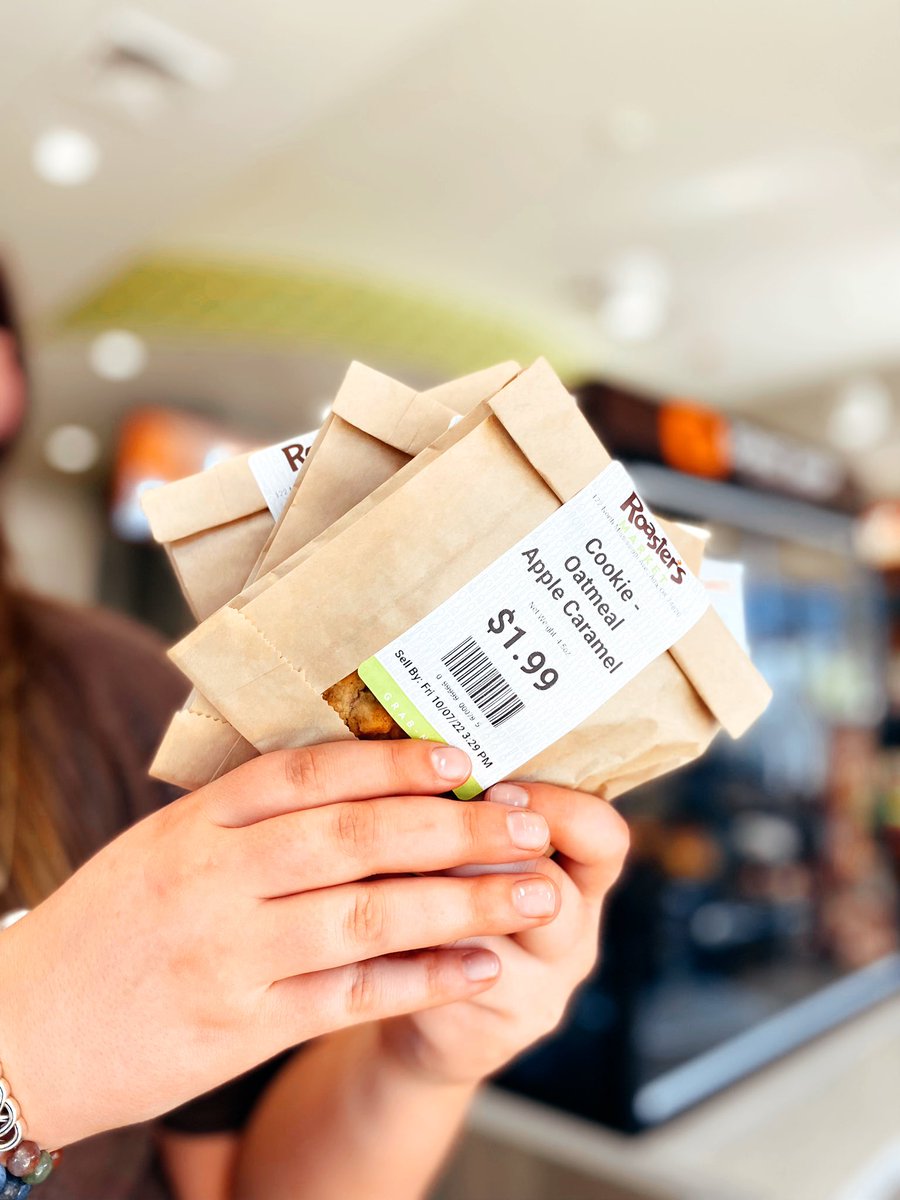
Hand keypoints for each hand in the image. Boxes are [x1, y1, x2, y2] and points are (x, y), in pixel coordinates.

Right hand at [0, 742, 560, 1147]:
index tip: (461, 756)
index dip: (391, 762)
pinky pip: (352, 997)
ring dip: (464, 902)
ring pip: (369, 915)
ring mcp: (232, 956)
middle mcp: (216, 880)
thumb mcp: (159, 847)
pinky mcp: (243, 1029)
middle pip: (356, 838)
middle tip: (531, 819)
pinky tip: (482, 966)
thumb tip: (353, 779)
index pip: (307, 775)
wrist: (21, 1032)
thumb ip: (243, 818)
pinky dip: (424, 978)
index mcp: (196, 824)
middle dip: (455, 827)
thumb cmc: (105, 928)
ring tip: (536, 892)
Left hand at [377, 781, 628, 1085]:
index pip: (602, 835)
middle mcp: (571, 936)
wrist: (427, 1017)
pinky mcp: (488, 1031)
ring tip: (390, 863)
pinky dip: (403, 939)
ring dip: (438, 891)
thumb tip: (423, 734)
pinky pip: (446, 980)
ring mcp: (536, 991)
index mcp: (580, 878)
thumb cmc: (447, 900)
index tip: (496, 787)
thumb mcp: (481, 850)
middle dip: (480, 848)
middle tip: (428, 821)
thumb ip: (473, 805)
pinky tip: (365, 914)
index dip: (556, 807)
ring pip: (493, 934)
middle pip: (549, 886)